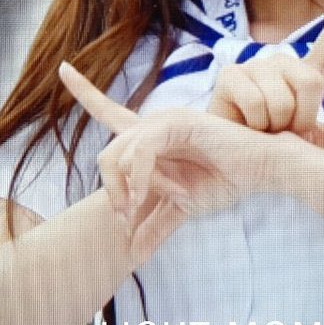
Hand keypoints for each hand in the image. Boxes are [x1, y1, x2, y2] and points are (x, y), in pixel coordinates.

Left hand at [58, 62, 312, 254]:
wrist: (261, 170)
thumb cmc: (226, 180)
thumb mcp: (181, 209)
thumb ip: (155, 226)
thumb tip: (132, 256)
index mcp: (150, 138)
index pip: (109, 111)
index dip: (85, 91)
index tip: (62, 68)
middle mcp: (153, 123)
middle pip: (107, 153)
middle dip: (112, 192)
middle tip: (127, 219)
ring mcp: (165, 120)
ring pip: (120, 153)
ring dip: (129, 188)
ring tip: (143, 208)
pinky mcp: (178, 122)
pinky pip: (142, 149)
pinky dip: (141, 176)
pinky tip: (155, 193)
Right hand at [208, 0, 323, 150]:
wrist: (234, 155)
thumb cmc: (272, 143)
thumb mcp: (311, 140)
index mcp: (305, 73)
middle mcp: (282, 61)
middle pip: (311, 83)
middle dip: (300, 118)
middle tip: (282, 128)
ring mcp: (255, 64)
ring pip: (283, 100)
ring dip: (275, 126)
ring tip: (262, 127)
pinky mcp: (231, 74)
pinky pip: (257, 104)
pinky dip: (255, 124)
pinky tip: (245, 123)